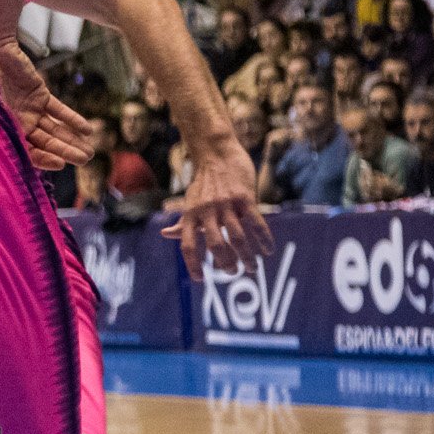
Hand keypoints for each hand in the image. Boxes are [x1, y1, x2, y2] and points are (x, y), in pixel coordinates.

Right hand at [0, 40, 95, 167]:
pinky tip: (87, 129)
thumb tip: (22, 134)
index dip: (43, 159)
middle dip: (65, 151)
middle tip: (85, 159)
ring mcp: (30, 110)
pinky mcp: (40, 97)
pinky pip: (58, 110)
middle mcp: (19, 122)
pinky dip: (72, 119)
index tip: (61, 164)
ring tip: (90, 151)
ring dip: (72, 140)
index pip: (27, 149)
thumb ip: (8, 117)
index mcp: (7, 126)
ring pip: (54, 129)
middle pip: (45, 142)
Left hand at [160, 139, 271, 279]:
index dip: (192, 264)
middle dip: (225, 263)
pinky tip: (269, 250)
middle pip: (215, 245)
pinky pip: (255, 223)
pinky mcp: (244, 197)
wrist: (217, 153)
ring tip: (252, 267)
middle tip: (234, 273)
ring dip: (247, 256)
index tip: (200, 280)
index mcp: (190, 215)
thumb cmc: (204, 181)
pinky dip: (263, 239)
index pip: (187, 245)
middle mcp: (206, 211)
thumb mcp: (189, 201)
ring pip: (237, 237)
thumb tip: (165, 234)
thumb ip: (182, 220)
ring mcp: (225, 204)